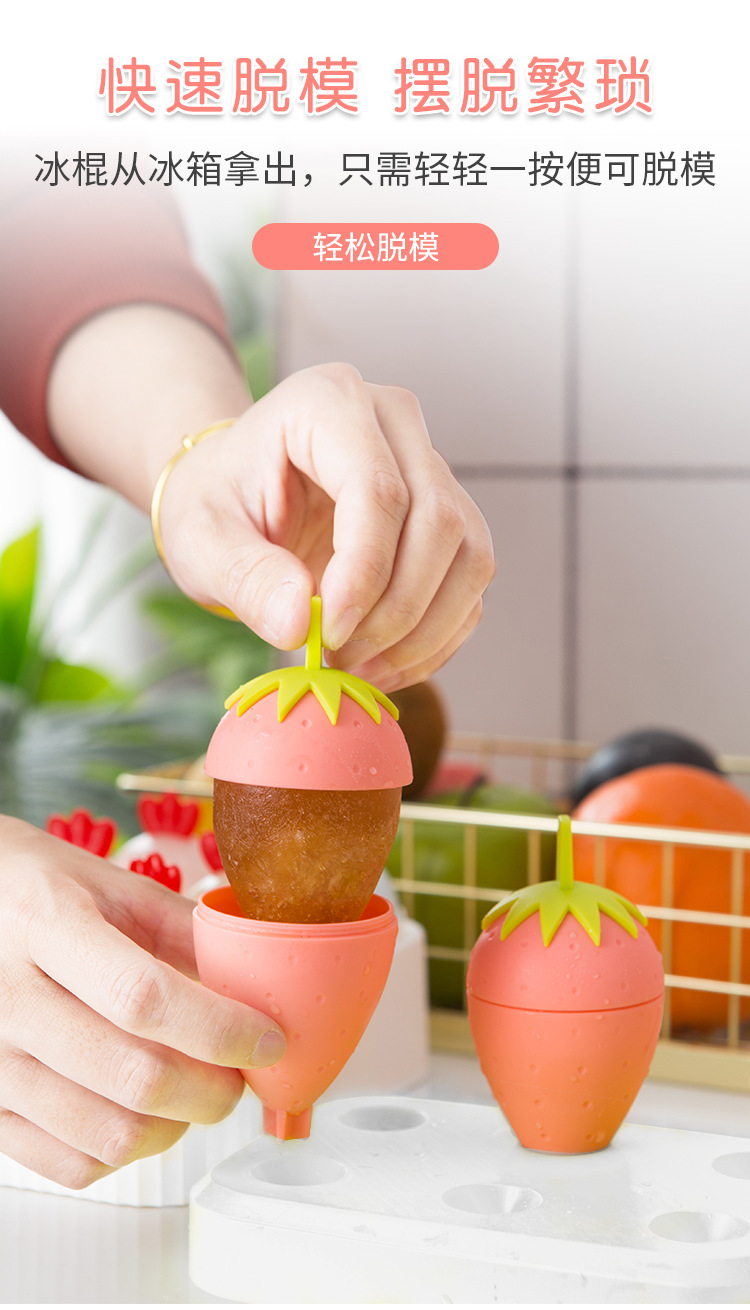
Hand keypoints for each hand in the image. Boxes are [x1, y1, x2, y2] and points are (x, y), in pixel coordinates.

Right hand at [0, 816, 285, 1188]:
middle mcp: (9, 997)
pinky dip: (126, 1152)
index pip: (143, 997)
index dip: (219, 1029)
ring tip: (195, 1091)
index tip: (267, 1038)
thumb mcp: (113, 887)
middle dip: (215, 1089)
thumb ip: (186, 932)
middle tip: (241, 1072)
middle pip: (135, 1077)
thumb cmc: (39, 892)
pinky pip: (72, 1165)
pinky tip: (141, 1113)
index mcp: (47, 924)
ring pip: (109, 1134)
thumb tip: (260, 985)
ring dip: (178, 1125)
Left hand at [159, 363, 495, 691]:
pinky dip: (436, 637)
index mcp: (328, 402)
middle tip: (341, 657)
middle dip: (397, 609)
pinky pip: (469, 584)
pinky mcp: (449, 516)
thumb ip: (245, 577)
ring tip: (360, 666)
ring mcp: (431, 465)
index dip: (364, 572)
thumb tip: (297, 624)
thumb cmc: (218, 503)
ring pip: (470, 555)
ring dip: (424, 629)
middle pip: (439, 521)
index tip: (329, 635)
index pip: (377, 489)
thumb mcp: (201, 540)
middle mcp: (394, 422)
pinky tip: (385, 663)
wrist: (235, 495)